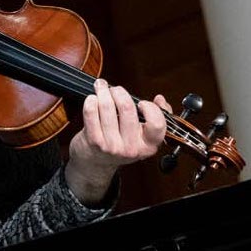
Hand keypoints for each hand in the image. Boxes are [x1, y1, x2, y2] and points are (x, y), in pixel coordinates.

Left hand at [65, 79, 170, 203]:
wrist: (96, 163)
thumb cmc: (121, 143)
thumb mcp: (143, 135)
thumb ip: (158, 115)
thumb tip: (160, 99)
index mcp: (148, 146)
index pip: (157, 124)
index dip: (150, 109)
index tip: (141, 103)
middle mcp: (131, 148)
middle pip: (127, 108)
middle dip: (119, 92)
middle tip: (115, 89)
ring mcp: (112, 146)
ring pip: (107, 107)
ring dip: (103, 92)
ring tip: (101, 88)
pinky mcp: (94, 142)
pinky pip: (91, 113)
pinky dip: (91, 101)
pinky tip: (92, 99)